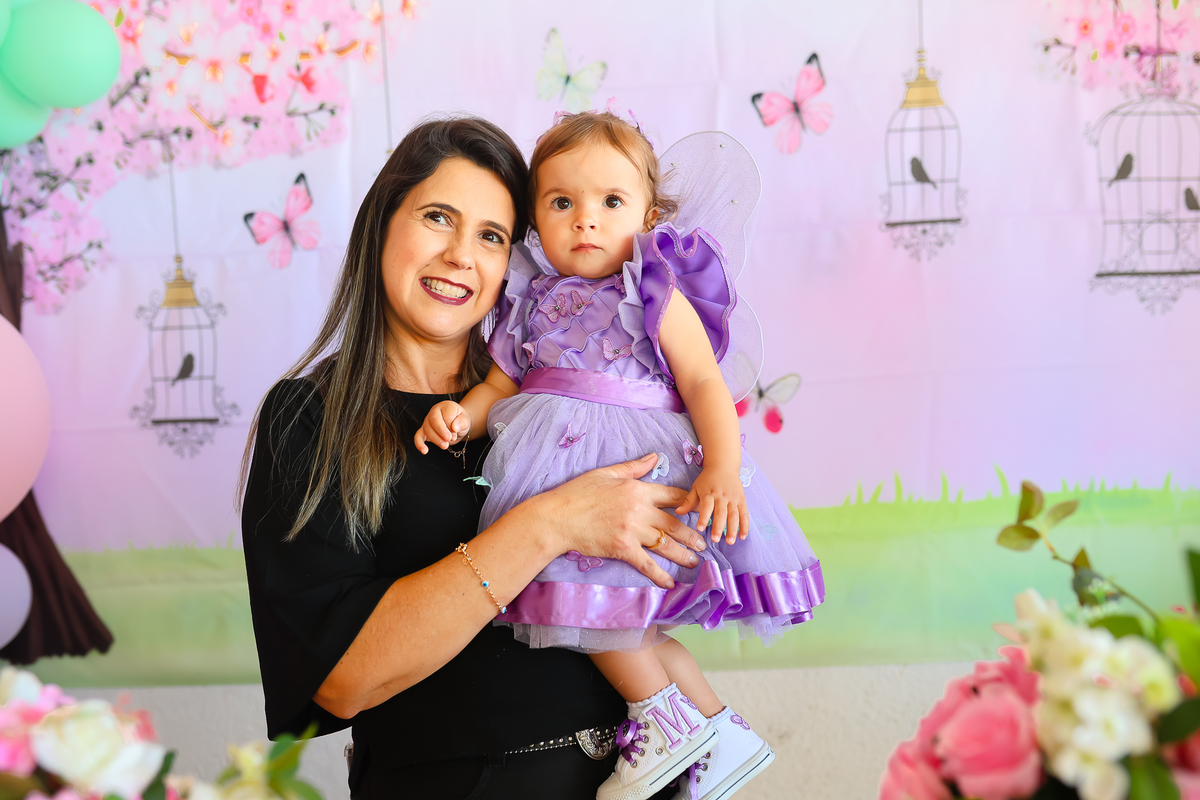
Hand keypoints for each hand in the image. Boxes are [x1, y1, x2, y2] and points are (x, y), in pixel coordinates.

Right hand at [414, 401, 470, 453]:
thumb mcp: (466, 420)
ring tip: (445, 445)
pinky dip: (419, 444)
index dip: (451, 425)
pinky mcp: (423, 431)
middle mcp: (434, 412)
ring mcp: (427, 421)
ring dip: (436, 439)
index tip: (456, 431)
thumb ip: (462, 422)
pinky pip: (418, 436)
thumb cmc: (460, 421)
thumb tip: (455, 427)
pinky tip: (424, 451)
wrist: (456, 425)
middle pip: (434, 420)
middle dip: (442, 431)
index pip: (447, 414)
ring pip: (427, 429)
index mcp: (446, 406)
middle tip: (449, 439)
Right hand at [520, 453, 707, 589]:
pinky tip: (670, 582)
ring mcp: (631, 530)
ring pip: (666, 544)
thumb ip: (634, 467)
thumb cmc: (577, 493)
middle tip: (705, 542)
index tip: (699, 512)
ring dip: (683, 554)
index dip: (689, 504)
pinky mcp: (622, 548)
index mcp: (637, 489)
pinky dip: (660, 575)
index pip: (672, 496)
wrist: (557, 518)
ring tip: (696, 561)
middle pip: (674, 523)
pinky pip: (647, 564)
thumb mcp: (606, 473)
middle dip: (692, 534)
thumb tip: (654, 457)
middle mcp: (639, 509)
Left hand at [676, 467, 749, 544]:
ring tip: (729, 541)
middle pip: (721, 512)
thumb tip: (678, 512)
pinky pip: (744, 514)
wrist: (723, 465)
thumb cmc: (707, 479)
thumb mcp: (696, 487)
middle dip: (718, 527)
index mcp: (709, 493)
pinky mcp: (742, 500)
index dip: (703, 517)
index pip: (706, 506)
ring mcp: (733, 498)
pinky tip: (742, 536)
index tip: (700, 528)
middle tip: (715, 540)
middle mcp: (722, 496)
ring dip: (732, 529)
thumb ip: (688, 501)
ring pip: (734, 515)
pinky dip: (745, 525)